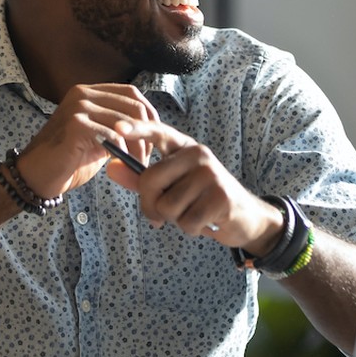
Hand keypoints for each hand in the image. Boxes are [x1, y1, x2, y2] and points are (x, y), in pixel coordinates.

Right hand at [15, 84, 158, 197]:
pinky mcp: (75, 124)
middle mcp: (83, 93)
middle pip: (133, 105)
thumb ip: (118, 127)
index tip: (155, 137)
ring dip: (137, 147)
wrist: (37, 176)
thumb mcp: (99, 137)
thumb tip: (148, 127)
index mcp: (89, 92)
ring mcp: (78, 107)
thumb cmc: (69, 160)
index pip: (131, 93)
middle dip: (147, 133)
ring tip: (136, 165)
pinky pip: (113, 135)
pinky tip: (121, 164)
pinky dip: (122, 152)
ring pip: (126, 122)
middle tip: (146, 157)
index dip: (149, 114)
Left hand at [106, 120, 283, 254]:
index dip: (137, 129)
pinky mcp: (221, 196)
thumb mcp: (172, 187)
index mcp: (184, 148)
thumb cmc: (202, 200)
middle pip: (151, 180)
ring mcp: (211, 173)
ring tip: (193, 214)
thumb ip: (141, 179)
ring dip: (175, 220)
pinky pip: (187, 221)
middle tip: (163, 215)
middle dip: (150, 206)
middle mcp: (198, 154)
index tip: (117, 128)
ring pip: (167, 206)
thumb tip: (111, 168)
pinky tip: (205, 222)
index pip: (158, 132)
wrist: (245, 218)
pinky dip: (191, 229)